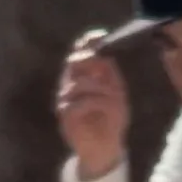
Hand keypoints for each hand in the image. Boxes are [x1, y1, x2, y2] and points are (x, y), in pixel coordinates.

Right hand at [55, 31, 129, 181]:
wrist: (106, 146)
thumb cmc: (111, 117)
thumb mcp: (116, 92)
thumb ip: (110, 74)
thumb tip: (107, 52)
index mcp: (82, 75)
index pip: (79, 51)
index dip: (87, 41)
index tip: (101, 35)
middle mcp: (70, 84)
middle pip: (73, 61)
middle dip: (89, 60)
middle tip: (103, 64)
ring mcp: (65, 99)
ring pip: (78, 83)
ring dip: (100, 87)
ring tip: (115, 95)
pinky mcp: (65, 116)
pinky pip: (78, 103)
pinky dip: (95, 102)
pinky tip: (108, 106)